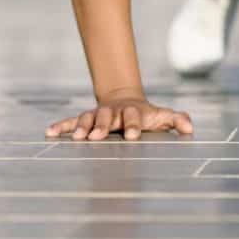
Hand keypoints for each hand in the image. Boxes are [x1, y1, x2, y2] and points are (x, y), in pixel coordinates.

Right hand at [44, 94, 193, 140]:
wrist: (126, 101)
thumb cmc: (147, 114)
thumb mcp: (162, 116)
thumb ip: (176, 120)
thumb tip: (190, 129)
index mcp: (133, 112)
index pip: (134, 117)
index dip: (134, 125)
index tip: (133, 136)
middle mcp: (114, 112)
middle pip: (108, 117)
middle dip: (103, 126)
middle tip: (98, 137)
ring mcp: (98, 114)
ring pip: (88, 118)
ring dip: (82, 127)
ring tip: (76, 138)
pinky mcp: (85, 119)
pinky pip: (71, 121)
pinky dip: (61, 126)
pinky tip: (49, 133)